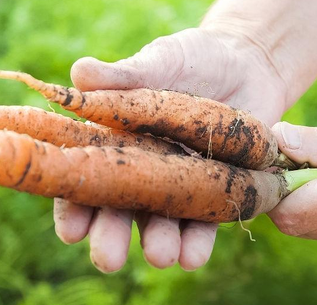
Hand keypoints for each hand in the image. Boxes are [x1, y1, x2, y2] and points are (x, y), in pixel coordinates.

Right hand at [54, 27, 287, 271]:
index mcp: (116, 139)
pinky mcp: (218, 188)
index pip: (86, 175)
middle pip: (120, 208)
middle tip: (108, 258)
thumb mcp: (158, 61)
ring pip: (163, 220)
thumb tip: (78, 73)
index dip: (74, 204)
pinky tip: (193, 255)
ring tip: (160, 255)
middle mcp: (144, 168)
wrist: (246, 61)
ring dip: (159, 241)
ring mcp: (180, 182)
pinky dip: (200, 239)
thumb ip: (122, 75)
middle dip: (112, 235)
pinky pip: (207, 219)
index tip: (70, 229)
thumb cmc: (190, 58)